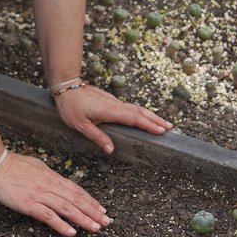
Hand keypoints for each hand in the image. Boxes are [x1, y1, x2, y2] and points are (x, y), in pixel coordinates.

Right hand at [0, 151, 110, 236]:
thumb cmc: (13, 165)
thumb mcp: (37, 167)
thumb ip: (49, 176)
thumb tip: (58, 182)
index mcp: (52, 177)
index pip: (76, 190)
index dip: (90, 200)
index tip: (101, 209)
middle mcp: (49, 186)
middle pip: (76, 200)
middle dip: (93, 211)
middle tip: (107, 221)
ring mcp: (39, 195)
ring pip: (67, 208)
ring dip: (83, 219)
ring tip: (96, 227)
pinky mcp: (28, 204)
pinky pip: (48, 216)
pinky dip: (61, 224)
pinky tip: (71, 232)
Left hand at [54, 83, 171, 154]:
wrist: (66, 86)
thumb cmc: (71, 106)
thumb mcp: (81, 125)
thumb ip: (97, 137)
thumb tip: (111, 150)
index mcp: (110, 111)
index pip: (133, 119)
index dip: (148, 125)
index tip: (161, 130)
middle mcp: (115, 105)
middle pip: (140, 112)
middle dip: (156, 120)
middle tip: (170, 128)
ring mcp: (114, 101)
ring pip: (137, 108)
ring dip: (151, 115)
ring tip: (163, 123)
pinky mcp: (111, 100)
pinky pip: (131, 107)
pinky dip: (142, 112)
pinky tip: (144, 117)